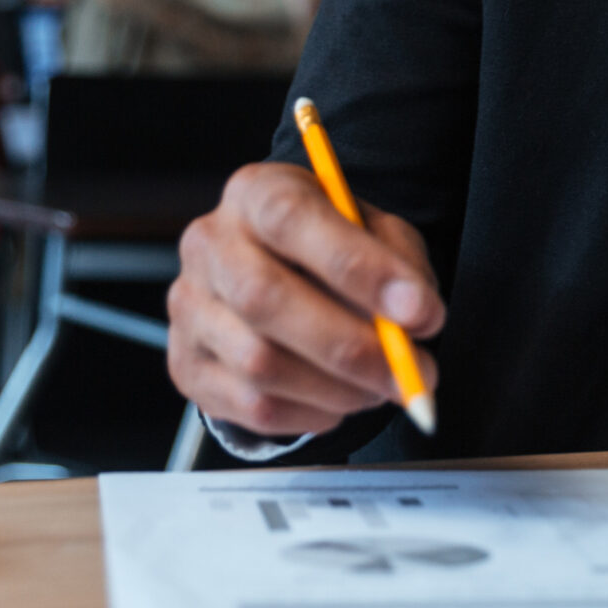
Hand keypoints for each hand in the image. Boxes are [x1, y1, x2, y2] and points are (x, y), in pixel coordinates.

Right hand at [168, 162, 446, 438]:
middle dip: (352, 347)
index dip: (359, 268)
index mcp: (254, 193)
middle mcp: (209, 245)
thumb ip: (399, 264)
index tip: (421, 311)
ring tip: (381, 386)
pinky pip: (250, 406)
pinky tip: (338, 399)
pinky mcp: (187, 365)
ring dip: (338, 388)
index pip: (292, 220)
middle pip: (264, 299)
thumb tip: (417, 318)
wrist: (274, 271)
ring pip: (259, 363)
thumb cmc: (331, 246)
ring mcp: (189, 308)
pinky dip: (310, 414)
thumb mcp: (374, 230)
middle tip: (412, 373)